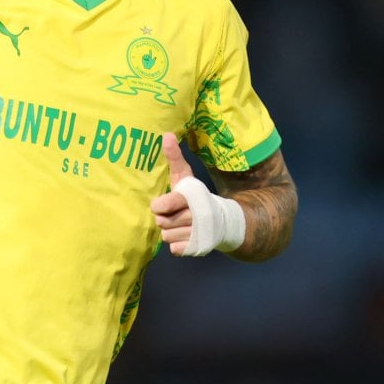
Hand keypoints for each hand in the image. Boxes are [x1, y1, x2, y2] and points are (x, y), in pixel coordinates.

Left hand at [149, 132, 244, 256]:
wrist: (222, 220)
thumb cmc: (195, 196)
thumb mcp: (185, 177)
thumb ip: (174, 158)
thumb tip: (166, 135)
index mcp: (191, 198)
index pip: (167, 204)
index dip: (160, 205)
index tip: (161, 204)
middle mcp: (197, 216)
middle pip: (162, 222)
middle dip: (165, 219)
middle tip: (174, 213)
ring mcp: (198, 234)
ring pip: (166, 237)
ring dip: (170, 231)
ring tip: (181, 224)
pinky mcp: (197, 248)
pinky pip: (175, 249)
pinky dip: (177, 245)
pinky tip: (186, 236)